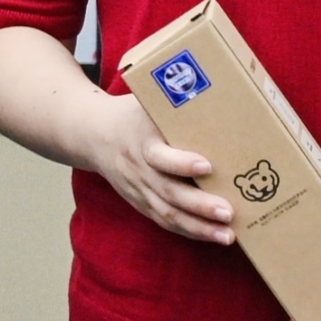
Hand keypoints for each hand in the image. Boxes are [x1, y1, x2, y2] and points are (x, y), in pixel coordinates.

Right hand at [69, 84, 234, 244]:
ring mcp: (138, 190)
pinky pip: (164, 221)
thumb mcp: (147, 101)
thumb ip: (175, 99)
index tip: (207, 166)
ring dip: (198, 227)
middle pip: (168, 192)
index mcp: (140, 141)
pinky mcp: (140, 202)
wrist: (91, 134)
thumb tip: (219, 84)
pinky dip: (188, 231)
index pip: (159, 157)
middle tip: (228, 211)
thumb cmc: (131, 114)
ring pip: (167, 214)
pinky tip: (212, 236)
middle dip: (199, 205)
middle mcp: (138, 170)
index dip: (182, 164)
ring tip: (227, 235)